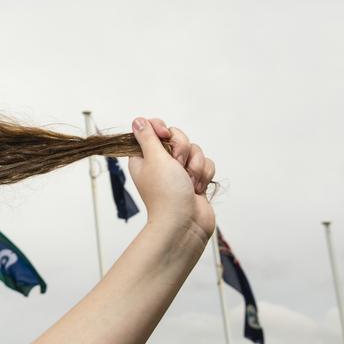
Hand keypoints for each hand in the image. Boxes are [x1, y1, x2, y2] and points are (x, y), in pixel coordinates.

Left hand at [128, 118, 214, 241]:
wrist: (185, 222)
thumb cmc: (166, 193)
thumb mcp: (153, 158)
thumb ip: (148, 137)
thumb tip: (138, 120)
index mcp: (144, 156)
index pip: (153, 129)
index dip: (162, 129)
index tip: (164, 134)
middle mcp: (160, 162)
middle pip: (177, 137)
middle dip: (182, 150)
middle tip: (177, 165)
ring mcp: (179, 171)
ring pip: (195, 150)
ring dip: (195, 165)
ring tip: (188, 182)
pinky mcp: (194, 179)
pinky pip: (206, 164)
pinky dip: (204, 174)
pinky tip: (197, 188)